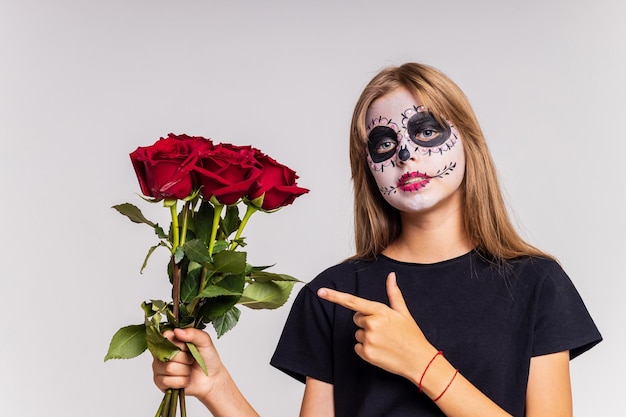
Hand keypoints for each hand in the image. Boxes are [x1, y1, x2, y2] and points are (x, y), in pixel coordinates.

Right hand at [152, 328, 224, 398]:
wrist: (212, 380)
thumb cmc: (208, 360)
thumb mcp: (205, 342)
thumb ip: (193, 334)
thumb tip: (177, 331)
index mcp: (172, 340)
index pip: (166, 336)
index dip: (180, 344)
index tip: (188, 348)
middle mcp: (162, 352)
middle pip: (168, 353)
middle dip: (185, 359)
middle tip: (191, 360)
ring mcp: (159, 367)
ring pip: (169, 368)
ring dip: (184, 371)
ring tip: (189, 370)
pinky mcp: (160, 382)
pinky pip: (166, 381)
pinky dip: (181, 381)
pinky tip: (185, 379)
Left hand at [317, 272, 436, 381]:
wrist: (418, 360)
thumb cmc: (411, 335)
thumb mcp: (403, 312)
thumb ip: (393, 293)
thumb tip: (391, 275)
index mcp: (380, 311)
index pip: (353, 301)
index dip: (335, 296)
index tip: (321, 291)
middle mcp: (372, 324)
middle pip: (356, 318)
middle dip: (366, 322)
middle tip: (384, 330)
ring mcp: (368, 339)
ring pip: (357, 333)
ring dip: (367, 336)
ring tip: (384, 341)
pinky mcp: (366, 353)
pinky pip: (357, 347)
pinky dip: (366, 349)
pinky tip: (380, 350)